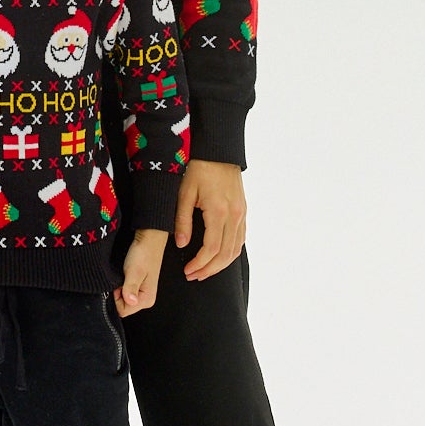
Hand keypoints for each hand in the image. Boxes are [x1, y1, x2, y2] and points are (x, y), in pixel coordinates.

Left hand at [117, 229, 167, 314]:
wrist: (149, 240)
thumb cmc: (143, 254)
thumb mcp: (134, 271)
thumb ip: (130, 288)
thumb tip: (130, 301)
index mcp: (147, 299)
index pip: (123, 311)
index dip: (116, 298)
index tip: (118, 284)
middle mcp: (146, 299)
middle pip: (123, 306)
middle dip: (118, 294)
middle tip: (122, 278)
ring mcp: (142, 293)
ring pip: (123, 299)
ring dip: (119, 288)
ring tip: (124, 274)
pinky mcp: (138, 286)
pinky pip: (125, 292)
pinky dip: (121, 284)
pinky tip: (125, 274)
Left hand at [174, 160, 245, 279]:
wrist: (218, 149)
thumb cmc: (198, 167)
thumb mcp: (184, 192)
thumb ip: (182, 220)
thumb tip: (181, 244)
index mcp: (218, 211)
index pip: (212, 248)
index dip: (200, 264)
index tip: (188, 271)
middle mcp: (234, 215)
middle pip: (226, 254)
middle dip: (209, 269)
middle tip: (193, 276)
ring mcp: (242, 213)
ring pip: (236, 248)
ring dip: (221, 264)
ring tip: (204, 271)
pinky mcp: (243, 210)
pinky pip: (240, 238)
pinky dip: (231, 252)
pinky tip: (219, 257)